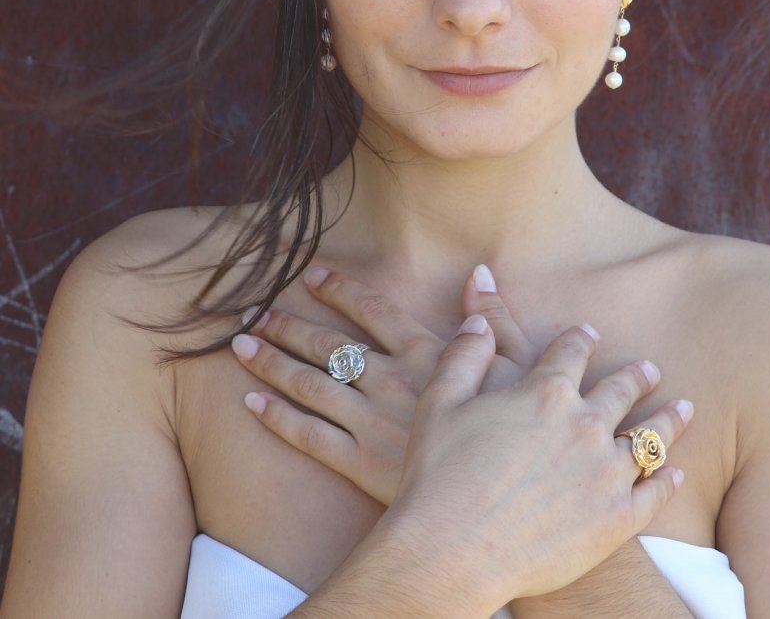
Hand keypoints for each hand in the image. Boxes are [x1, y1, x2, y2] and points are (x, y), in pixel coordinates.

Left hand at [232, 266, 538, 502]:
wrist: (503, 501)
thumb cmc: (519, 431)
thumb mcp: (522, 366)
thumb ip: (496, 317)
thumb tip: (478, 273)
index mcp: (427, 353)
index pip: (372, 311)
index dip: (339, 291)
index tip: (310, 277)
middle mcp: (391, 381)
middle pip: (328, 345)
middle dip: (288, 326)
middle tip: (255, 313)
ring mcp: (371, 423)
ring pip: (309, 386)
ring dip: (271, 363)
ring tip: (241, 346)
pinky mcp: (360, 465)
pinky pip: (309, 437)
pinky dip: (277, 418)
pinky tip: (252, 403)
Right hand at [383, 318, 687, 606]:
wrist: (453, 553)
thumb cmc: (439, 475)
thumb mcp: (440, 401)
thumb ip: (464, 355)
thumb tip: (478, 323)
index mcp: (545, 392)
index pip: (572, 351)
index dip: (580, 338)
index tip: (588, 333)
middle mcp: (585, 425)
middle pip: (622, 389)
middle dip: (637, 375)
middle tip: (650, 369)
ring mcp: (607, 473)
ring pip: (650, 438)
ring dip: (668, 420)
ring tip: (684, 408)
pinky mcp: (617, 520)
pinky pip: (654, 493)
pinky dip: (667, 480)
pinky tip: (675, 473)